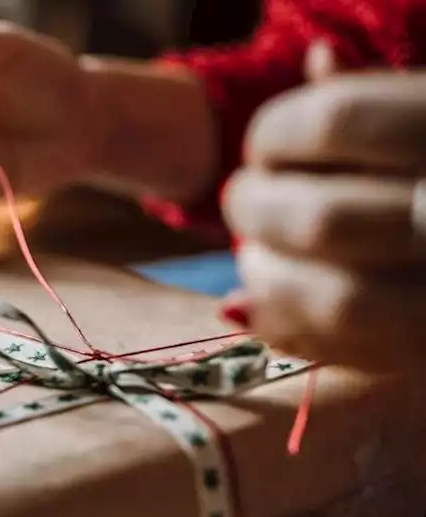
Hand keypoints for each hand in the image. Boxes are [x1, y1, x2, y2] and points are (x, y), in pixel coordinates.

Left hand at [222, 70, 425, 370]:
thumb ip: (379, 95)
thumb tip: (319, 60)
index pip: (338, 120)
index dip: (277, 132)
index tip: (262, 147)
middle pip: (323, 220)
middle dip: (259, 212)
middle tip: (241, 202)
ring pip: (339, 299)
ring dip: (269, 279)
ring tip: (253, 255)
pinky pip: (349, 352)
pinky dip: (286, 327)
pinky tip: (257, 302)